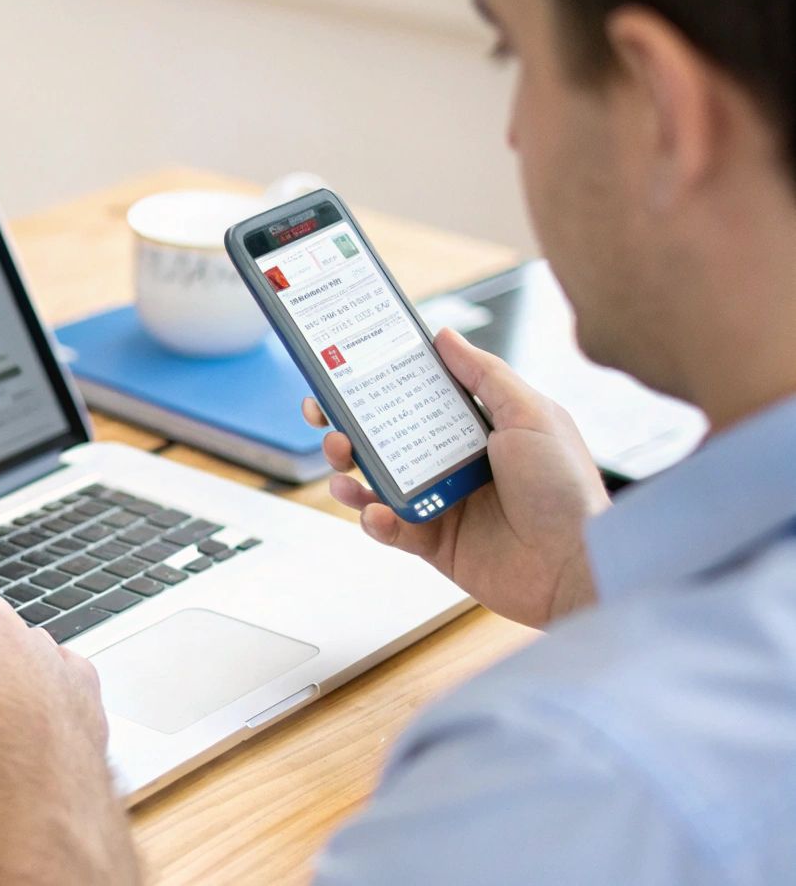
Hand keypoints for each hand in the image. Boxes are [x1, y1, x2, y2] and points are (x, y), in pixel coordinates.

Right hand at [306, 328, 607, 627]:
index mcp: (474, 427)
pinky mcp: (433, 542)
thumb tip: (444, 336)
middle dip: (346, 426)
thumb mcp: (531, 414)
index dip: (377, 384)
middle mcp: (452, 461)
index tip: (343, 370)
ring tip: (341, 466)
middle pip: (383, 437)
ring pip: (375, 481)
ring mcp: (439, 502)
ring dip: (348, 471)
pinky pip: (388, 527)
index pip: (414, 397)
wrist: (577, 565)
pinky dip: (373, 519)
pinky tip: (375, 512)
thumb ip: (484, 374)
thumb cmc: (565, 489)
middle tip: (324, 418)